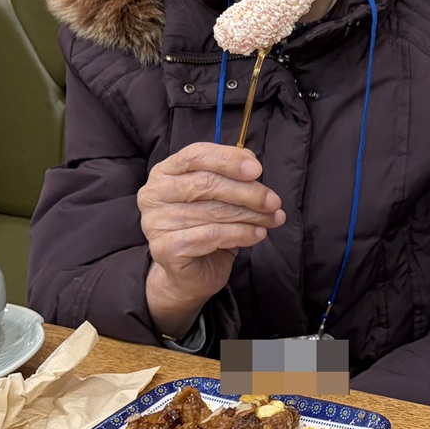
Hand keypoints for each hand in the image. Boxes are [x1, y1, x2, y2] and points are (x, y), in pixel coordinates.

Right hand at [139, 142, 284, 335]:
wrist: (190, 273)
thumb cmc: (207, 227)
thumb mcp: (223, 196)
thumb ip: (233, 174)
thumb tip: (251, 161)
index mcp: (165, 172)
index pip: (195, 155)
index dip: (228, 159)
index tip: (258, 170)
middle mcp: (154, 194)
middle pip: (206, 183)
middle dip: (248, 192)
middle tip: (274, 201)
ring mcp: (156, 222)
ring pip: (213, 211)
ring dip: (251, 215)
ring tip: (273, 219)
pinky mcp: (165, 248)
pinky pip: (211, 236)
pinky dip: (241, 234)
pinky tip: (258, 234)